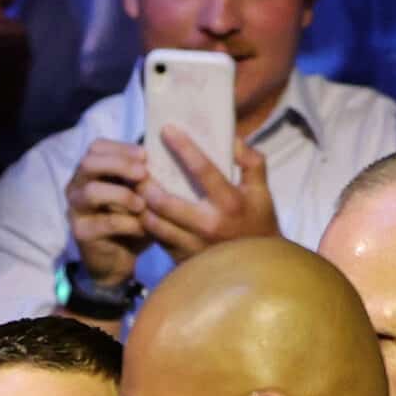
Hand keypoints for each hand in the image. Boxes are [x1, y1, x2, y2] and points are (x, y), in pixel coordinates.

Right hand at [65, 137, 149, 287]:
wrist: (118, 260)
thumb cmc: (132, 220)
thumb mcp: (140, 195)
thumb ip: (144, 178)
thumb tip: (167, 155)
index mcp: (90, 172)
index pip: (97, 147)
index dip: (121, 147)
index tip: (145, 155)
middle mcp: (77, 186)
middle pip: (89, 163)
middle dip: (119, 165)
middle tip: (144, 173)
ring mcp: (76, 209)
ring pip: (92, 191)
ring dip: (122, 195)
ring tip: (142, 204)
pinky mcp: (81, 232)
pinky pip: (104, 222)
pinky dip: (128, 223)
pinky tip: (144, 227)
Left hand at [141, 131, 278, 261]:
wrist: (256, 266)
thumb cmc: (258, 222)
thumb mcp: (262, 191)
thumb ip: (251, 163)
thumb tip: (232, 139)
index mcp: (229, 203)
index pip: (203, 170)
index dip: (183, 147)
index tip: (166, 129)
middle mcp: (208, 224)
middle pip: (164, 201)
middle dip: (145, 182)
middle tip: (136, 167)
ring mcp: (192, 244)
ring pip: (153, 222)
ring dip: (139, 202)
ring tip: (133, 186)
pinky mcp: (181, 258)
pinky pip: (155, 237)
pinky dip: (144, 221)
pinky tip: (139, 207)